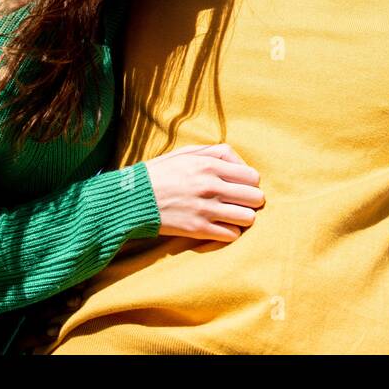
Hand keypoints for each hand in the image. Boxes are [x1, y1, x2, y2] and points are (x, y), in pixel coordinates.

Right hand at [145, 143, 264, 241]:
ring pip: (248, 218)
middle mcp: (212, 186)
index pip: (253, 177)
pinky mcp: (197, 229)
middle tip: (240, 203)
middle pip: (256, 198)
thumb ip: (217, 153)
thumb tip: (242, 166)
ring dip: (243, 218)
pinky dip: (230, 232)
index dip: (250, 183)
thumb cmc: (161, 173)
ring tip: (232, 216)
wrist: (132, 198)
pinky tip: (221, 227)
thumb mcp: (188, 153)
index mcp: (210, 165)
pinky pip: (231, 235)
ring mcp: (206, 209)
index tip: (241, 187)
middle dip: (251, 201)